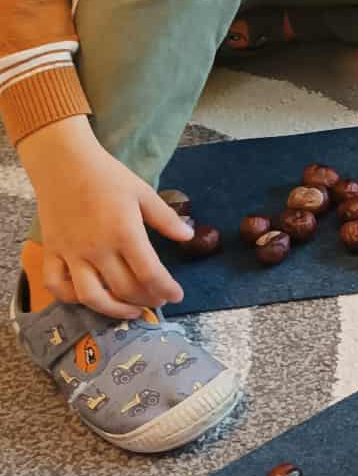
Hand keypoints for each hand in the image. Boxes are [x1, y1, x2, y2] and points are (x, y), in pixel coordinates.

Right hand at [17, 115, 189, 316]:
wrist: (63, 163)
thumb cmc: (106, 176)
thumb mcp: (142, 192)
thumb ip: (166, 218)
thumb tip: (188, 236)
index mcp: (124, 233)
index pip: (150, 273)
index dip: (166, 289)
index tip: (177, 295)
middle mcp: (97, 249)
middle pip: (125, 289)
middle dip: (146, 300)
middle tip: (157, 301)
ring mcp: (71, 254)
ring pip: (91, 297)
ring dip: (113, 311)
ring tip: (130, 311)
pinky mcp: (52, 253)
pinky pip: (56, 285)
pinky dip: (70, 299)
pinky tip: (90, 298)